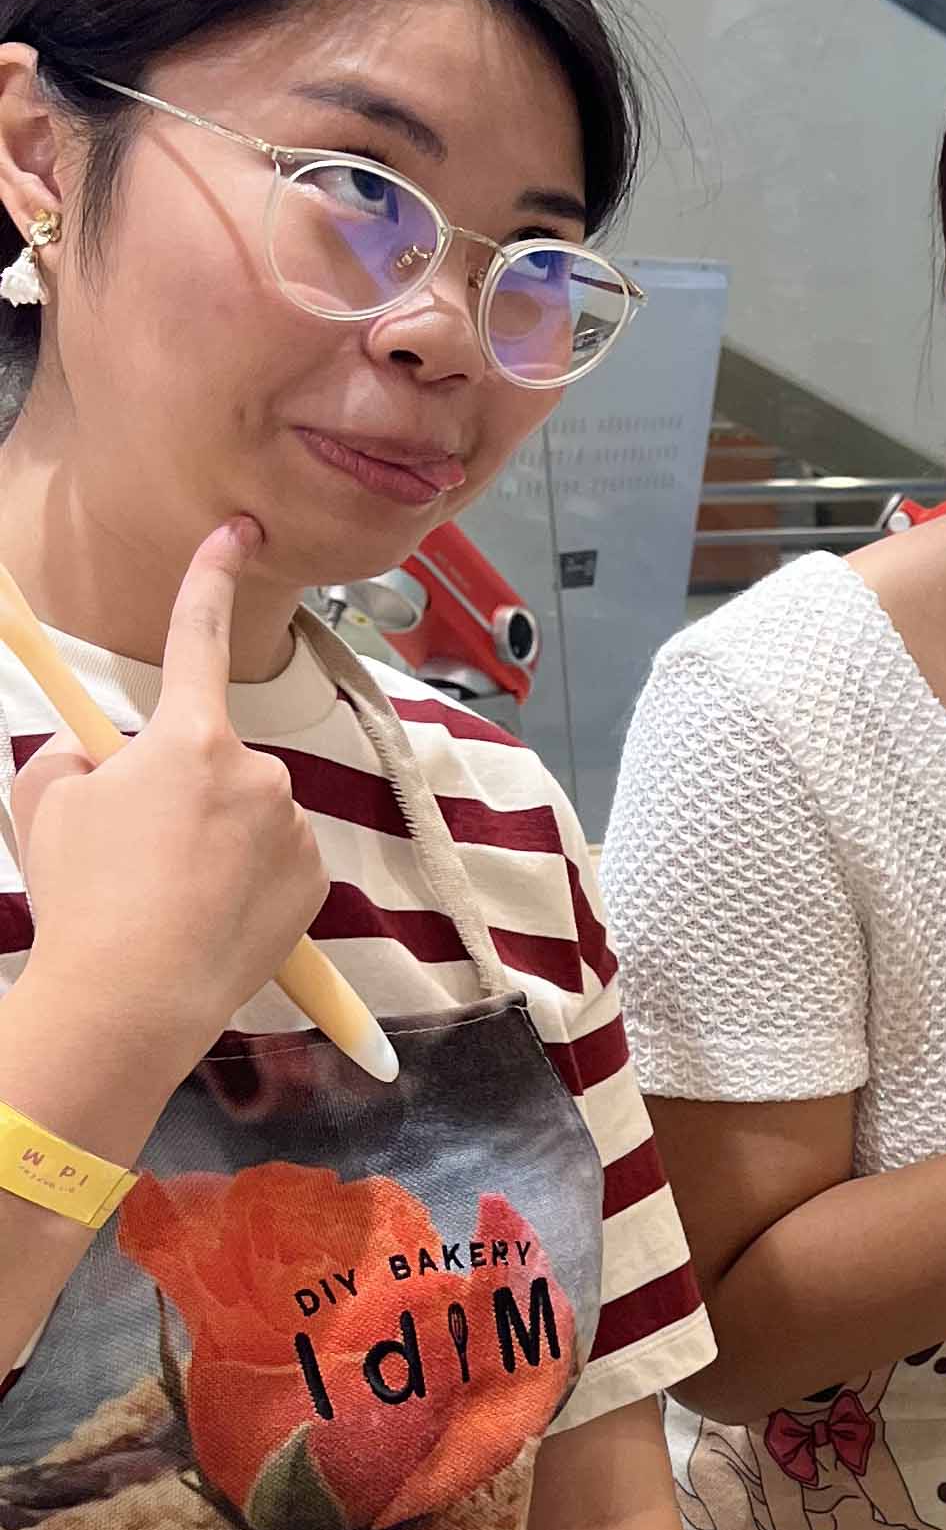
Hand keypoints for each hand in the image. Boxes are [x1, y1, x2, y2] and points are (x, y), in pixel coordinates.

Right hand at [11, 521, 325, 1083]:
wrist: (134, 996)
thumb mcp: (45, 805)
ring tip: (165, 897)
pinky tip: (206, 920)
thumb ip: (74, 760)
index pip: (198, 637)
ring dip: (211, 843)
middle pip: (209, 762)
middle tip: (132, 854)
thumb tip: (99, 757)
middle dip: (175, 793)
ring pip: (244, 818)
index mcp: (190, 740)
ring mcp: (293, 828)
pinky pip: (273, 864)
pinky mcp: (316, 882)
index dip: (210, 579)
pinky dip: (243, 884)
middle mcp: (258, 772)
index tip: (236, 532)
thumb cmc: (84, 895)